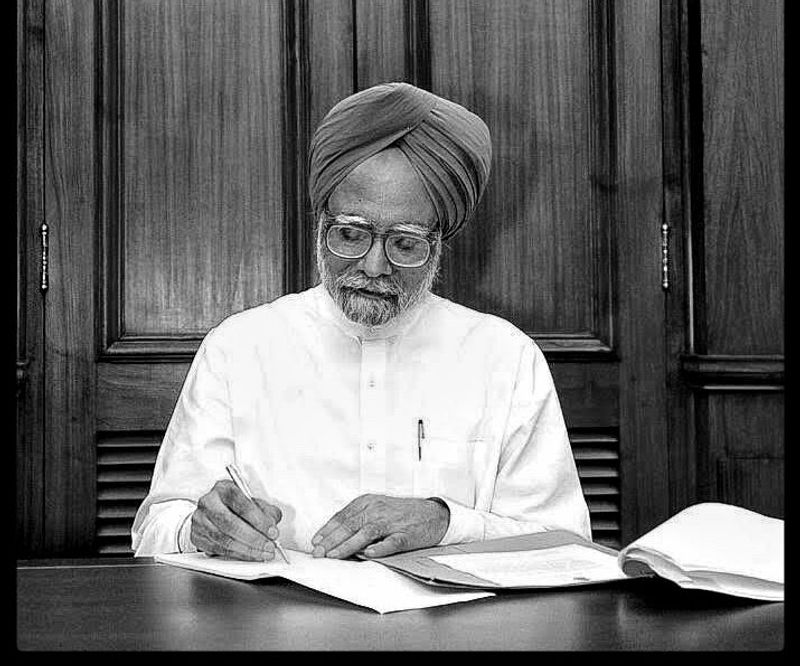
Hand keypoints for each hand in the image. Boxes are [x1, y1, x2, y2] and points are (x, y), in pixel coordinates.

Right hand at [190, 479, 282, 560]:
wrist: (213, 509)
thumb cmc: (236, 505)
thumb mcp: (253, 501)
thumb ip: (266, 510)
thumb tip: (272, 524)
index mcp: (224, 488)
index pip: (242, 504)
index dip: (259, 521)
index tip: (272, 531)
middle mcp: (208, 502)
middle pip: (231, 524)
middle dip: (254, 538)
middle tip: (269, 546)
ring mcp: (200, 520)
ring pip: (224, 540)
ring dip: (247, 550)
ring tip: (263, 553)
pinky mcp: (196, 537)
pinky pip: (219, 550)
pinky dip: (237, 555)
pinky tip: (249, 555)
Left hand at [310, 494, 449, 559]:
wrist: (433, 514)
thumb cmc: (402, 513)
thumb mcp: (377, 507)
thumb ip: (358, 518)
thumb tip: (334, 536)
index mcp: (369, 502)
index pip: (343, 516)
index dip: (327, 530)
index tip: (315, 541)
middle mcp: (378, 509)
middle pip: (350, 525)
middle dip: (331, 540)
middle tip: (318, 552)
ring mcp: (392, 522)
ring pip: (365, 533)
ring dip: (347, 546)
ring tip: (334, 556)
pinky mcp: (405, 535)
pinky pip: (389, 542)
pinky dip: (377, 548)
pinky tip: (366, 555)